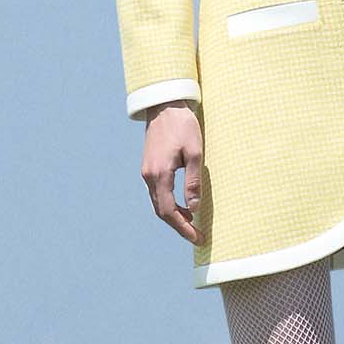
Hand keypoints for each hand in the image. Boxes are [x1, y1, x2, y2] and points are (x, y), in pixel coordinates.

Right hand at [139, 104, 204, 242]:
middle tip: (197, 235)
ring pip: (158, 203)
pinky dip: (169, 204)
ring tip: (192, 222)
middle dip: (179, 226)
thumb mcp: (194, 152)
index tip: (197, 237)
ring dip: (174, 215)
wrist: (165, 105)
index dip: (183, 228)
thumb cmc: (182, 126)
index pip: (169, 211)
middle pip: (161, 211)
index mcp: (160, 174)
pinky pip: (157, 193)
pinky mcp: (149, 167)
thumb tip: (194, 208)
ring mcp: (146, 172)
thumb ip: (193, 181)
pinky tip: (182, 205)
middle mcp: (149, 176)